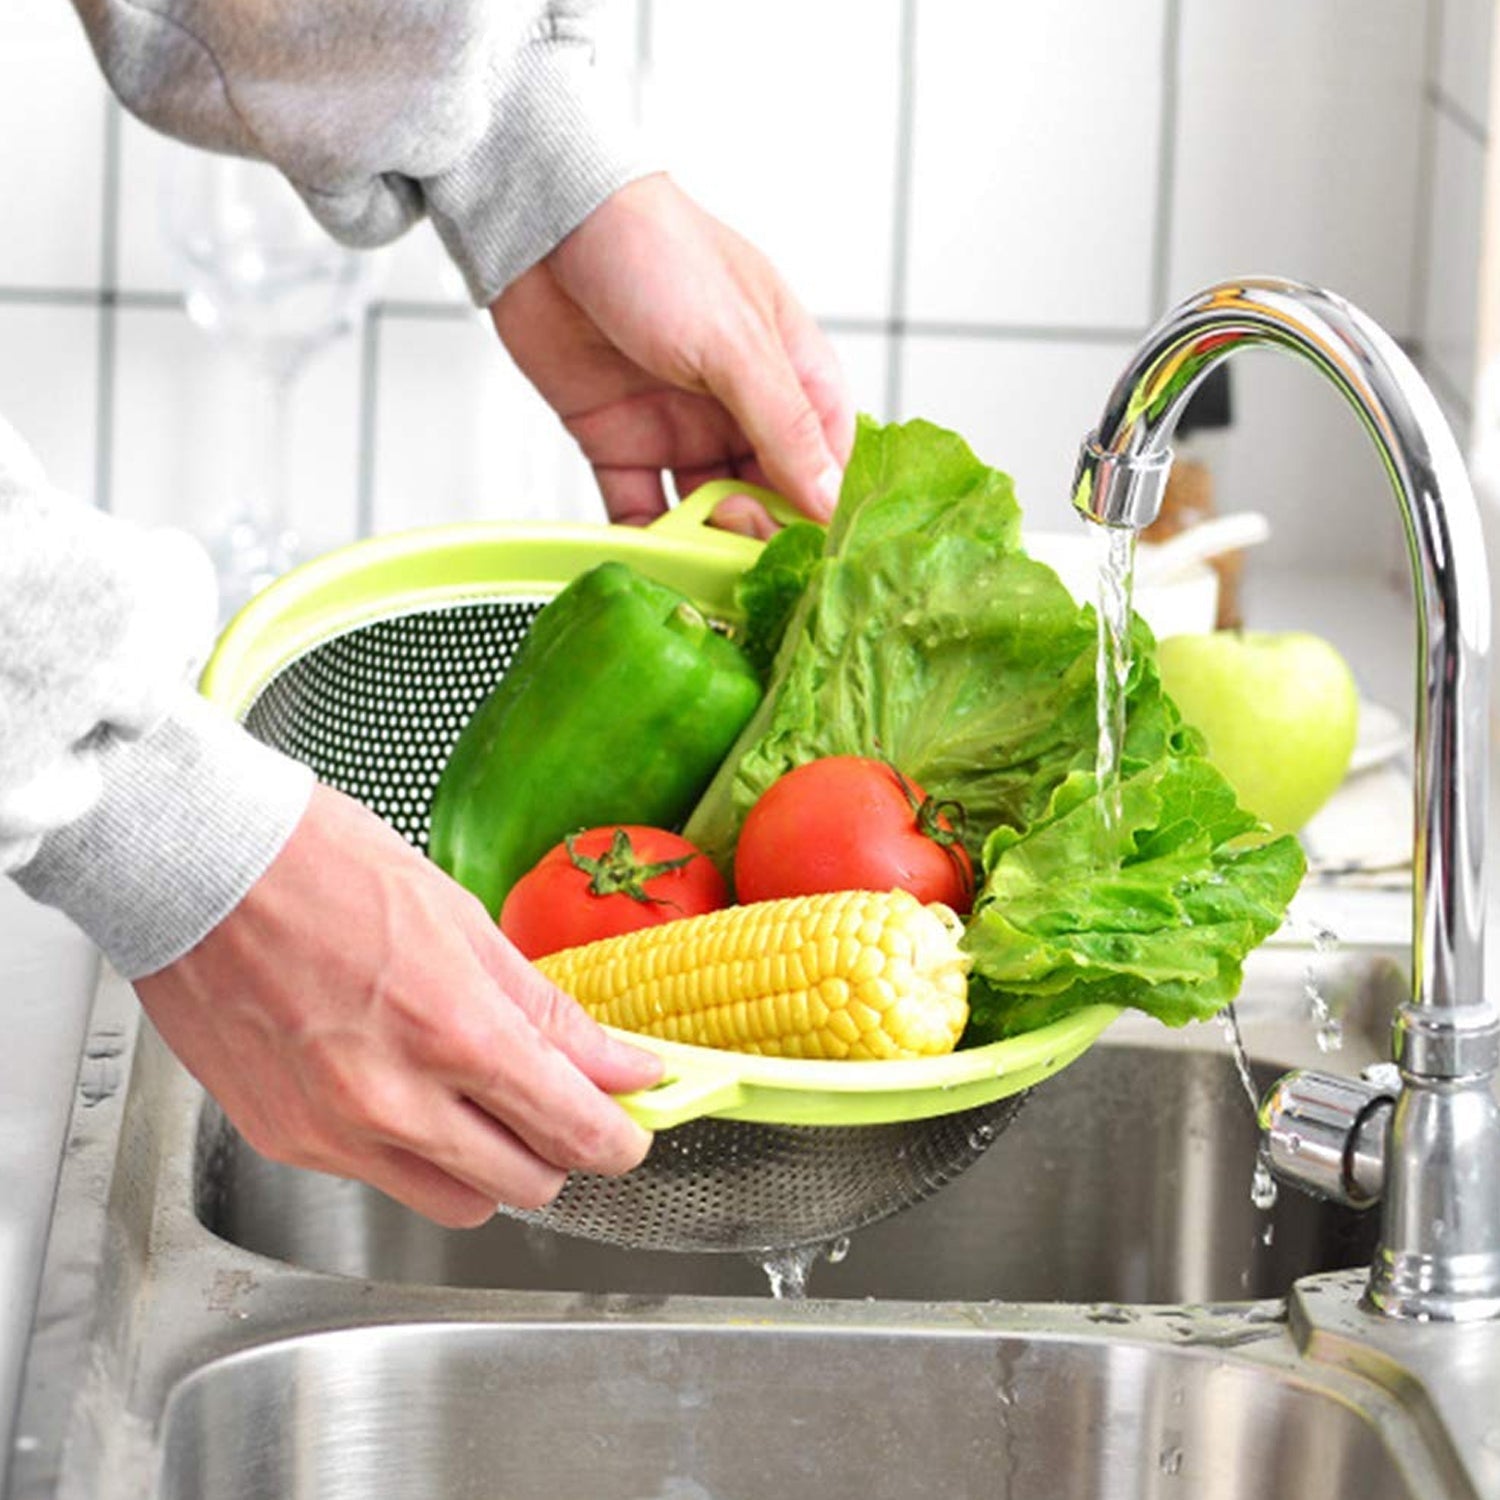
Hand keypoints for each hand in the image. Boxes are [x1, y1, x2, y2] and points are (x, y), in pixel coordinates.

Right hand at [133, 783, 660, 1227]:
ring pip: (457, 1205)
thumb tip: (615, 1061)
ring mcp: (334, 1132)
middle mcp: (393, 1101)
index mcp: (452, 1029)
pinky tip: (402, 1089)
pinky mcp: (284, 1143)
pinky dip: (413, 1153)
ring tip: (480, 1102)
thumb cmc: (321, 865)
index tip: (630, 1126)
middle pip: (525, 1185)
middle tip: (558, 1104)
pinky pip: (381, 1180)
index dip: (618, 1137)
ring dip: (490, 1167)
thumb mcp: (460, 918)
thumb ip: (544, 1010)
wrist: (195, 866)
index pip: (571, 1127)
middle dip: (559, 1151)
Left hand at [491, 173, 854, 531]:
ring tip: (698, 558)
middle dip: (761, 532)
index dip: (823, 507)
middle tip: (739, 542)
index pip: (827, 458)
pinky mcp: (620, 443)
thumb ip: (784, 426)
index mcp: (789, 371)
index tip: (814, 552)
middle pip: (770, 496)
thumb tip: (829, 500)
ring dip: (706, 542)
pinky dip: (646, 538)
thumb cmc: (655, 250)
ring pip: (708, 511)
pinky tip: (652, 557)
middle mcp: (740, 407)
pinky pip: (641, 508)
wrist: (544, 223)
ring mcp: (679, 428)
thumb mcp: (737, 342)